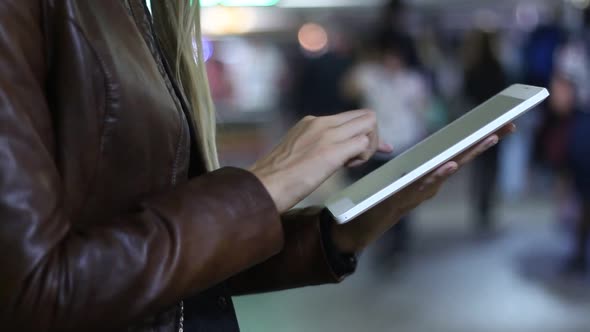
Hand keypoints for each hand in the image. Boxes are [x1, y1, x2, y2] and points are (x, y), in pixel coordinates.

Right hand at [250, 110, 392, 212]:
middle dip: (371, 137)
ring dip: (369, 146)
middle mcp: (320, 122)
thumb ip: (316, 148)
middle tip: (359, 159)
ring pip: (369, 123)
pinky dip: (364, 156)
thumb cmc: (275, 179)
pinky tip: (348, 167)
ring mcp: (327, 134)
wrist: (262, 186)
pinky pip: (364, 143)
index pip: (349, 118)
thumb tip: (335, 156)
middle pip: (365, 116)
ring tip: (350, 164)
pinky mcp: (331, 150)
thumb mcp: (296, 153)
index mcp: (310, 122)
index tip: (364, 151)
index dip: (362, 133)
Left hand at [331, 124, 515, 252]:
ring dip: (469, 154)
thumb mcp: (407, 178)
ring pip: (449, 169)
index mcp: (432, 174)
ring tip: (488, 138)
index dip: (479, 138)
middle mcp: (433, 183)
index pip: (459, 152)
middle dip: (485, 142)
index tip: (502, 123)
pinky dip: (440, 174)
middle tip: (508, 126)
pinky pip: (426, 183)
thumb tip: (440, 154)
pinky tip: (451, 164)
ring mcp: (423, 190)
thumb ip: (423, 168)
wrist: (363, 221)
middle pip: (462, 158)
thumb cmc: (386, 197)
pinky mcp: (408, 197)